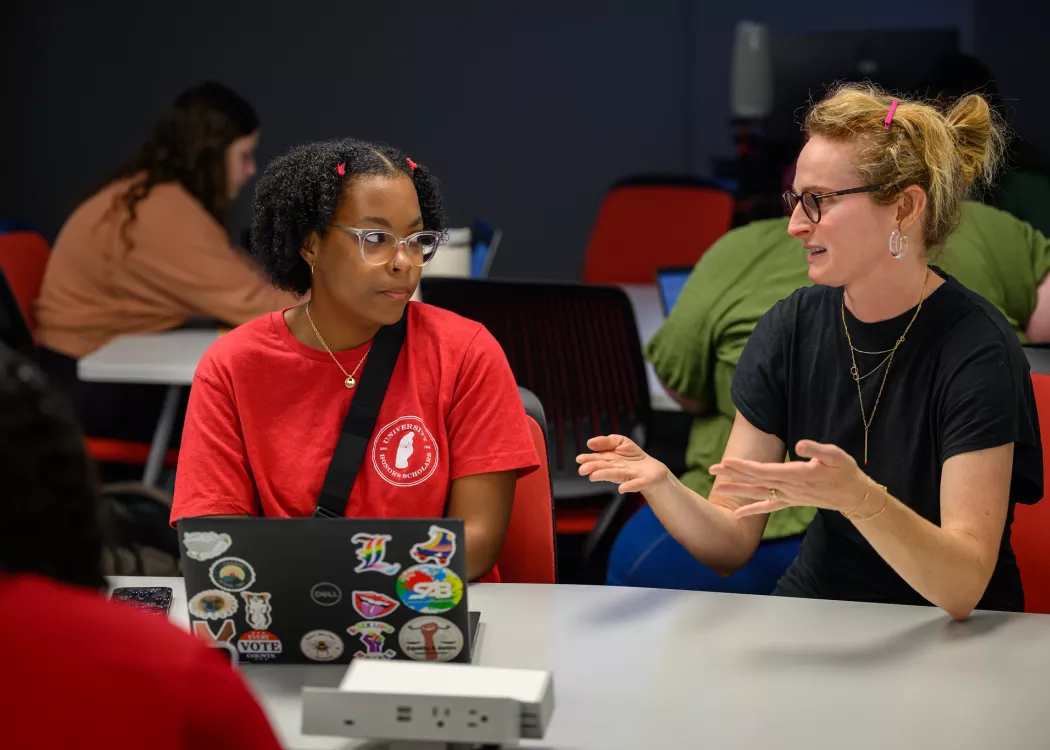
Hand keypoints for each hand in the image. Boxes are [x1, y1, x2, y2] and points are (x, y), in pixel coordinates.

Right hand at [576, 435, 670, 494]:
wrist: (652, 469)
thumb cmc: (633, 457)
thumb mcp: (619, 442)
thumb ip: (606, 441)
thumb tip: (590, 442)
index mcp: (609, 460)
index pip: (597, 459)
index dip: (589, 459)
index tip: (580, 459)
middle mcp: (616, 469)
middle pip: (604, 468)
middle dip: (594, 468)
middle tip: (583, 470)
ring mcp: (628, 476)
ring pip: (615, 475)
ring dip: (604, 475)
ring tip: (594, 476)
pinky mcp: (641, 482)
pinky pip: (635, 484)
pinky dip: (629, 487)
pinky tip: (622, 489)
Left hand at [710, 440, 868, 517]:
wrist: (854, 496)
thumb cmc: (845, 471)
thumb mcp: (836, 455)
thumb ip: (817, 449)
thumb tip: (799, 445)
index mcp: (797, 474)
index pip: (764, 470)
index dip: (744, 466)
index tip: (727, 461)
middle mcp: (789, 488)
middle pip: (756, 480)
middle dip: (733, 474)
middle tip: (711, 468)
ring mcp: (789, 496)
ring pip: (758, 493)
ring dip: (737, 490)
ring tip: (716, 488)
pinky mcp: (791, 501)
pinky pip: (768, 507)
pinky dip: (752, 510)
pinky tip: (737, 514)